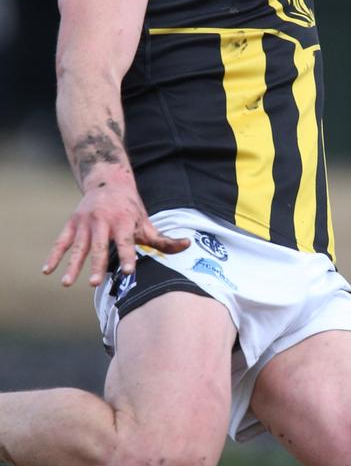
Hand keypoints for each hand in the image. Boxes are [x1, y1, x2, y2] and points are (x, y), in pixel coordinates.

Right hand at [42, 184, 189, 287]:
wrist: (109, 181)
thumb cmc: (132, 209)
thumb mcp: (147, 222)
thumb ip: (164, 239)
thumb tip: (188, 245)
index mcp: (124, 222)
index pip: (126, 242)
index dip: (128, 256)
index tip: (129, 271)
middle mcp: (104, 221)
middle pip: (100, 246)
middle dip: (98, 264)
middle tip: (96, 283)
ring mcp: (86, 222)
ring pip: (78, 246)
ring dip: (72, 265)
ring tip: (67, 283)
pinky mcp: (73, 223)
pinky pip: (61, 241)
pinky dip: (54, 255)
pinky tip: (47, 271)